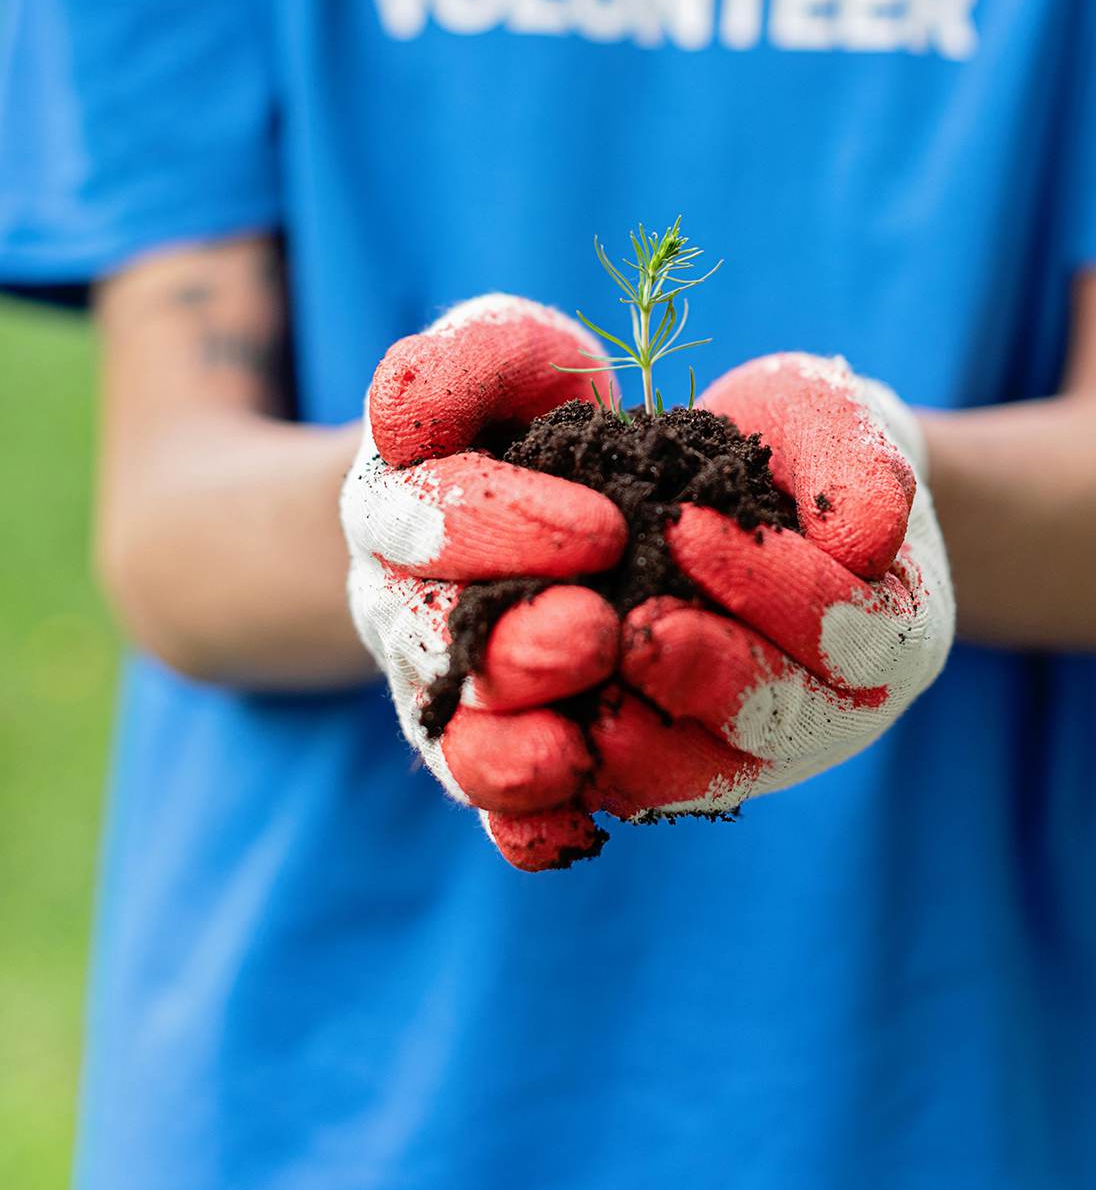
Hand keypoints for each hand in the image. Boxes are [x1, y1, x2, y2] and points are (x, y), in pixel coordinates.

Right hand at [340, 294, 630, 867]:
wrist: (510, 491)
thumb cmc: (515, 408)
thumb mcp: (497, 352)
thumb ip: (462, 363)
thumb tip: (403, 417)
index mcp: (396, 503)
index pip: (432, 516)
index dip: (505, 524)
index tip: (605, 526)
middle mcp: (403, 604)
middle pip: (437, 639)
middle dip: (513, 643)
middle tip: (596, 636)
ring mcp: (442, 686)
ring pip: (453, 736)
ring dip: (504, 754)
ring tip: (567, 758)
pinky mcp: (490, 746)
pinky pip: (493, 801)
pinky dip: (521, 826)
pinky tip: (569, 837)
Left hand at [612, 354, 953, 809]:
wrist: (755, 483)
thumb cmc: (803, 442)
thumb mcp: (838, 425)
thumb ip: (861, 470)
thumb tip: (867, 544)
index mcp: (896, 638)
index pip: (844, 629)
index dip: (768, 584)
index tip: (686, 525)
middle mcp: (838, 714)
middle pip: (782, 720)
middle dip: (706, 676)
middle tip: (632, 630)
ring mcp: (762, 751)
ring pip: (713, 772)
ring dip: (650, 748)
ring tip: (588, 707)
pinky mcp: (686, 761)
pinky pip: (650, 783)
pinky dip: (601, 772)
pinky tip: (551, 738)